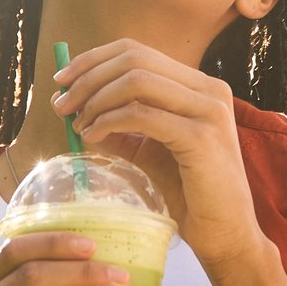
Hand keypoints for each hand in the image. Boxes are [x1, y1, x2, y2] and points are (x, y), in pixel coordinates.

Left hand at [50, 38, 269, 276]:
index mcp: (199, 86)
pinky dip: (108, 122)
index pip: (137, 51)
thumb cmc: (189, 194)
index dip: (94, 60)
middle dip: (88, 77)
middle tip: (61, 104)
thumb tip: (76, 109)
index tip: (62, 80)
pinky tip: (92, 138)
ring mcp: (209, 110)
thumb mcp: (150, 151)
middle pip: (134, 59)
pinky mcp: (202, 137)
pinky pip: (142, 115)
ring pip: (136, 80)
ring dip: (96, 100)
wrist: (225, 234)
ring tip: (77, 125)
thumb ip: (121, 127)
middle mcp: (209, 89)